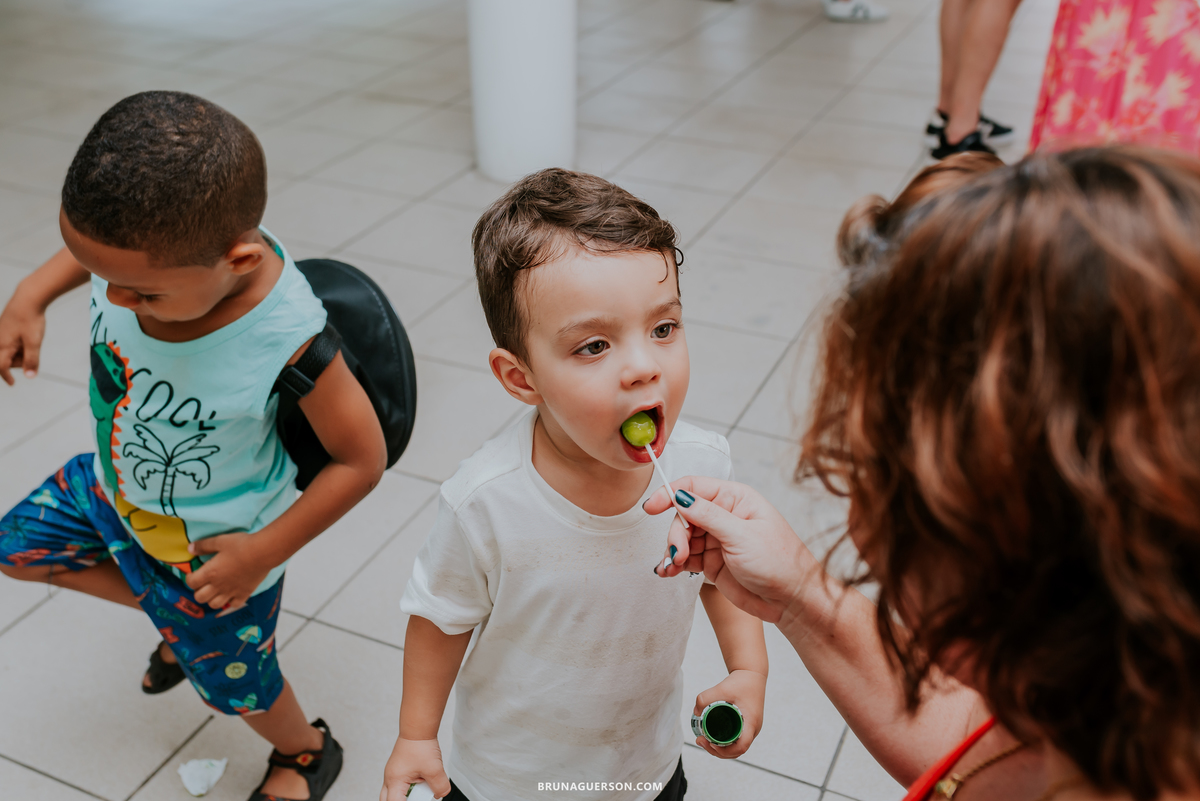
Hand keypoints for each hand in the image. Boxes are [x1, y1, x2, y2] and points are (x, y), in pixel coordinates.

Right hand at [0, 295, 45, 384]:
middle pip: (6, 360)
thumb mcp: (34, 342)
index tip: (13, 383)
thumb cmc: (30, 319)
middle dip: (18, 361)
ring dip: (19, 352)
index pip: (1, 367)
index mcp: (3, 346)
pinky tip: (27, 336)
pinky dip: (19, 344)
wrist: (28, 299)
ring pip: (9, 351)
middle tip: (30, 351)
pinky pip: (10, 342)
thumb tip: (30, 376)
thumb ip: (32, 360)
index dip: (6, 376)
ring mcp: (0, 334)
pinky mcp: (4, 329)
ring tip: (30, 341)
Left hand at [185, 533, 273, 612]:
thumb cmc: (241, 545)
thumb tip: (190, 549)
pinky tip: (231, 593)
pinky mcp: (244, 594)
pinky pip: (233, 605)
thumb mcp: (220, 541)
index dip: (189, 579)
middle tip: (203, 583)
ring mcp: (231, 592)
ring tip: (215, 590)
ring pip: (214, 604)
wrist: (263, 552)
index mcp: (210, 572)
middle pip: (200, 597)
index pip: (191, 583)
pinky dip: (229, 601)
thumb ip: (204, 546)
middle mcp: (218, 585)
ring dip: (211, 599)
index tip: (193, 573)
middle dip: (198, 591)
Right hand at [380, 737, 449, 800]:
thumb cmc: (420, 744)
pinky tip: (422, 781)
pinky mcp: (399, 769)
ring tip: (422, 787)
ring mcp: (394, 773)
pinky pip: (401, 784)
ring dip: (407, 794)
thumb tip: (440, 794)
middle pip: (388, 800)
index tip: (419, 799)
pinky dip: (410, 787)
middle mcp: (390, 778)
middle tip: (418, 796)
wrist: (418, 728)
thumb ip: (439, 786)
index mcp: (394, 781)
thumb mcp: (434, 769)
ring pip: (394, 793)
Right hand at [646, 477, 820, 622]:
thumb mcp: (742, 536)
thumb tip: (680, 496)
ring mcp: (717, 539)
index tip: (651, 507)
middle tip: (678, 553)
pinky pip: (685, 557)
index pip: (694, 487)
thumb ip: (708, 515)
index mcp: (736, 499)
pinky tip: (668, 571)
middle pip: (684, 514)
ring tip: (673, 566)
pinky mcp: (712, 561)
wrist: (792, 600)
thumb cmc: (780, 562)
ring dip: (673, 550)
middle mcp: (724, 516)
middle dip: (676, 533)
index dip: (669, 494)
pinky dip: (674, 564)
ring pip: (682, 537)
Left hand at [693, 669, 765, 758]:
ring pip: (737, 746)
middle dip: (718, 751)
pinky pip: (738, 739)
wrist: (753, 673)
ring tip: (704, 741)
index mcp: (751, 723)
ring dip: (722, 748)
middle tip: (701, 741)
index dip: (725, 750)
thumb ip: (705, 698)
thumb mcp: (722, 688)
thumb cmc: (741, 681)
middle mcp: (754, 728)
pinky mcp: (749, 724)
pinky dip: (727, 743)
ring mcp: (752, 728)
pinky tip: (714, 738)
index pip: (741, 747)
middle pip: (737, 750)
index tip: (710, 743)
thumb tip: (695, 712)